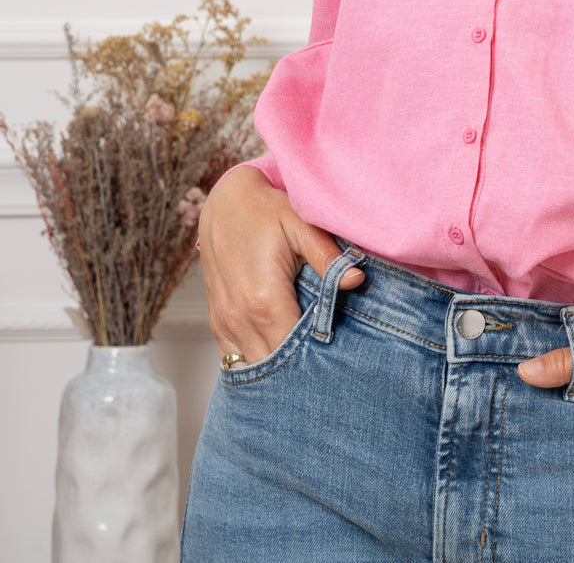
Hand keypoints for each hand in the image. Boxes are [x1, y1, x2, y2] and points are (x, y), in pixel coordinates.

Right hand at [198, 164, 363, 366]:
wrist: (224, 202)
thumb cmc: (266, 211)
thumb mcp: (301, 225)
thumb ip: (328, 257)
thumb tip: (356, 280)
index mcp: (264, 298)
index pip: (294, 350)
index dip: (318, 359)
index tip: (340, 359)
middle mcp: (239, 317)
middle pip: (274, 366)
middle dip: (300, 370)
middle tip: (330, 368)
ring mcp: (224, 321)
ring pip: (253, 366)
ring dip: (278, 369)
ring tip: (305, 365)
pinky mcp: (217, 320)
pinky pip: (234, 357)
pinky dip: (256, 361)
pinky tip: (278, 357)